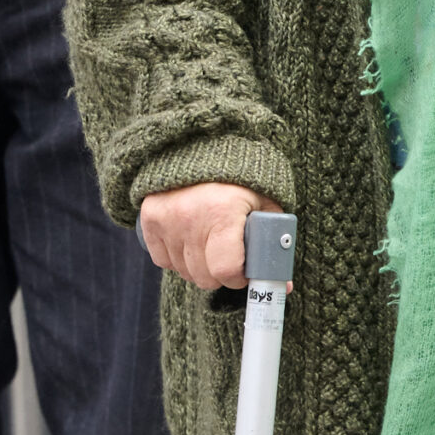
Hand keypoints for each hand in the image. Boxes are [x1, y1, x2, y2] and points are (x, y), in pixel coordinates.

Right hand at [138, 183, 282, 293]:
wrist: (207, 147)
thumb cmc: (243, 179)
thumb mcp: (266, 205)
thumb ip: (274, 244)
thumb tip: (284, 287)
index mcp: (223, 211)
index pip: (225, 269)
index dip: (238, 277)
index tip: (244, 272)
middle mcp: (190, 216)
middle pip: (203, 276)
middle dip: (220, 274)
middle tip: (230, 257)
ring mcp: (166, 218)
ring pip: (183, 271)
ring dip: (199, 266)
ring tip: (211, 243)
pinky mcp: (149, 217)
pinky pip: (163, 260)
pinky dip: (177, 258)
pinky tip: (190, 241)